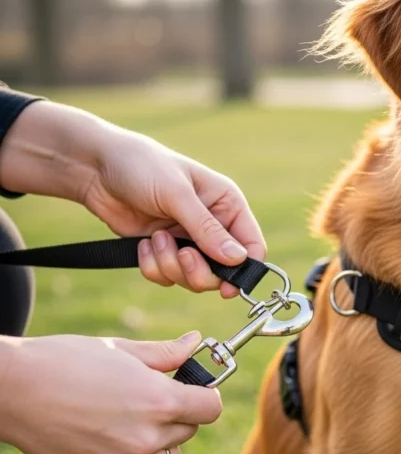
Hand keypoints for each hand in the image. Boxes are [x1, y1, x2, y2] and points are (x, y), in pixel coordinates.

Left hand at [0, 101, 266, 297]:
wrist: (95, 169)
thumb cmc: (141, 166)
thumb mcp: (177, 195)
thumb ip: (207, 230)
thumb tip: (238, 259)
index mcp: (227, 205)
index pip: (252, 246)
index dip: (244, 269)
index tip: (228, 287)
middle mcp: (213, 227)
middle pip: (223, 272)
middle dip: (198, 270)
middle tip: (181, 255)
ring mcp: (189, 242)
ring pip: (195, 279)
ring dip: (171, 265)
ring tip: (154, 238)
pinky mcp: (166, 253)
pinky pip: (169, 278)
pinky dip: (153, 267)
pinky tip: (143, 244)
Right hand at [0, 332, 221, 453]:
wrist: (11, 389)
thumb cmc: (65, 360)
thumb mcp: (121, 349)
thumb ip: (166, 353)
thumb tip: (196, 343)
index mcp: (160, 401)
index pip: (212, 408)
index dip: (204, 395)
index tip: (192, 389)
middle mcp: (148, 437)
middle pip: (189, 431)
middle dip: (179, 414)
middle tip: (149, 396)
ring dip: (160, 440)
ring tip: (129, 417)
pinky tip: (111, 437)